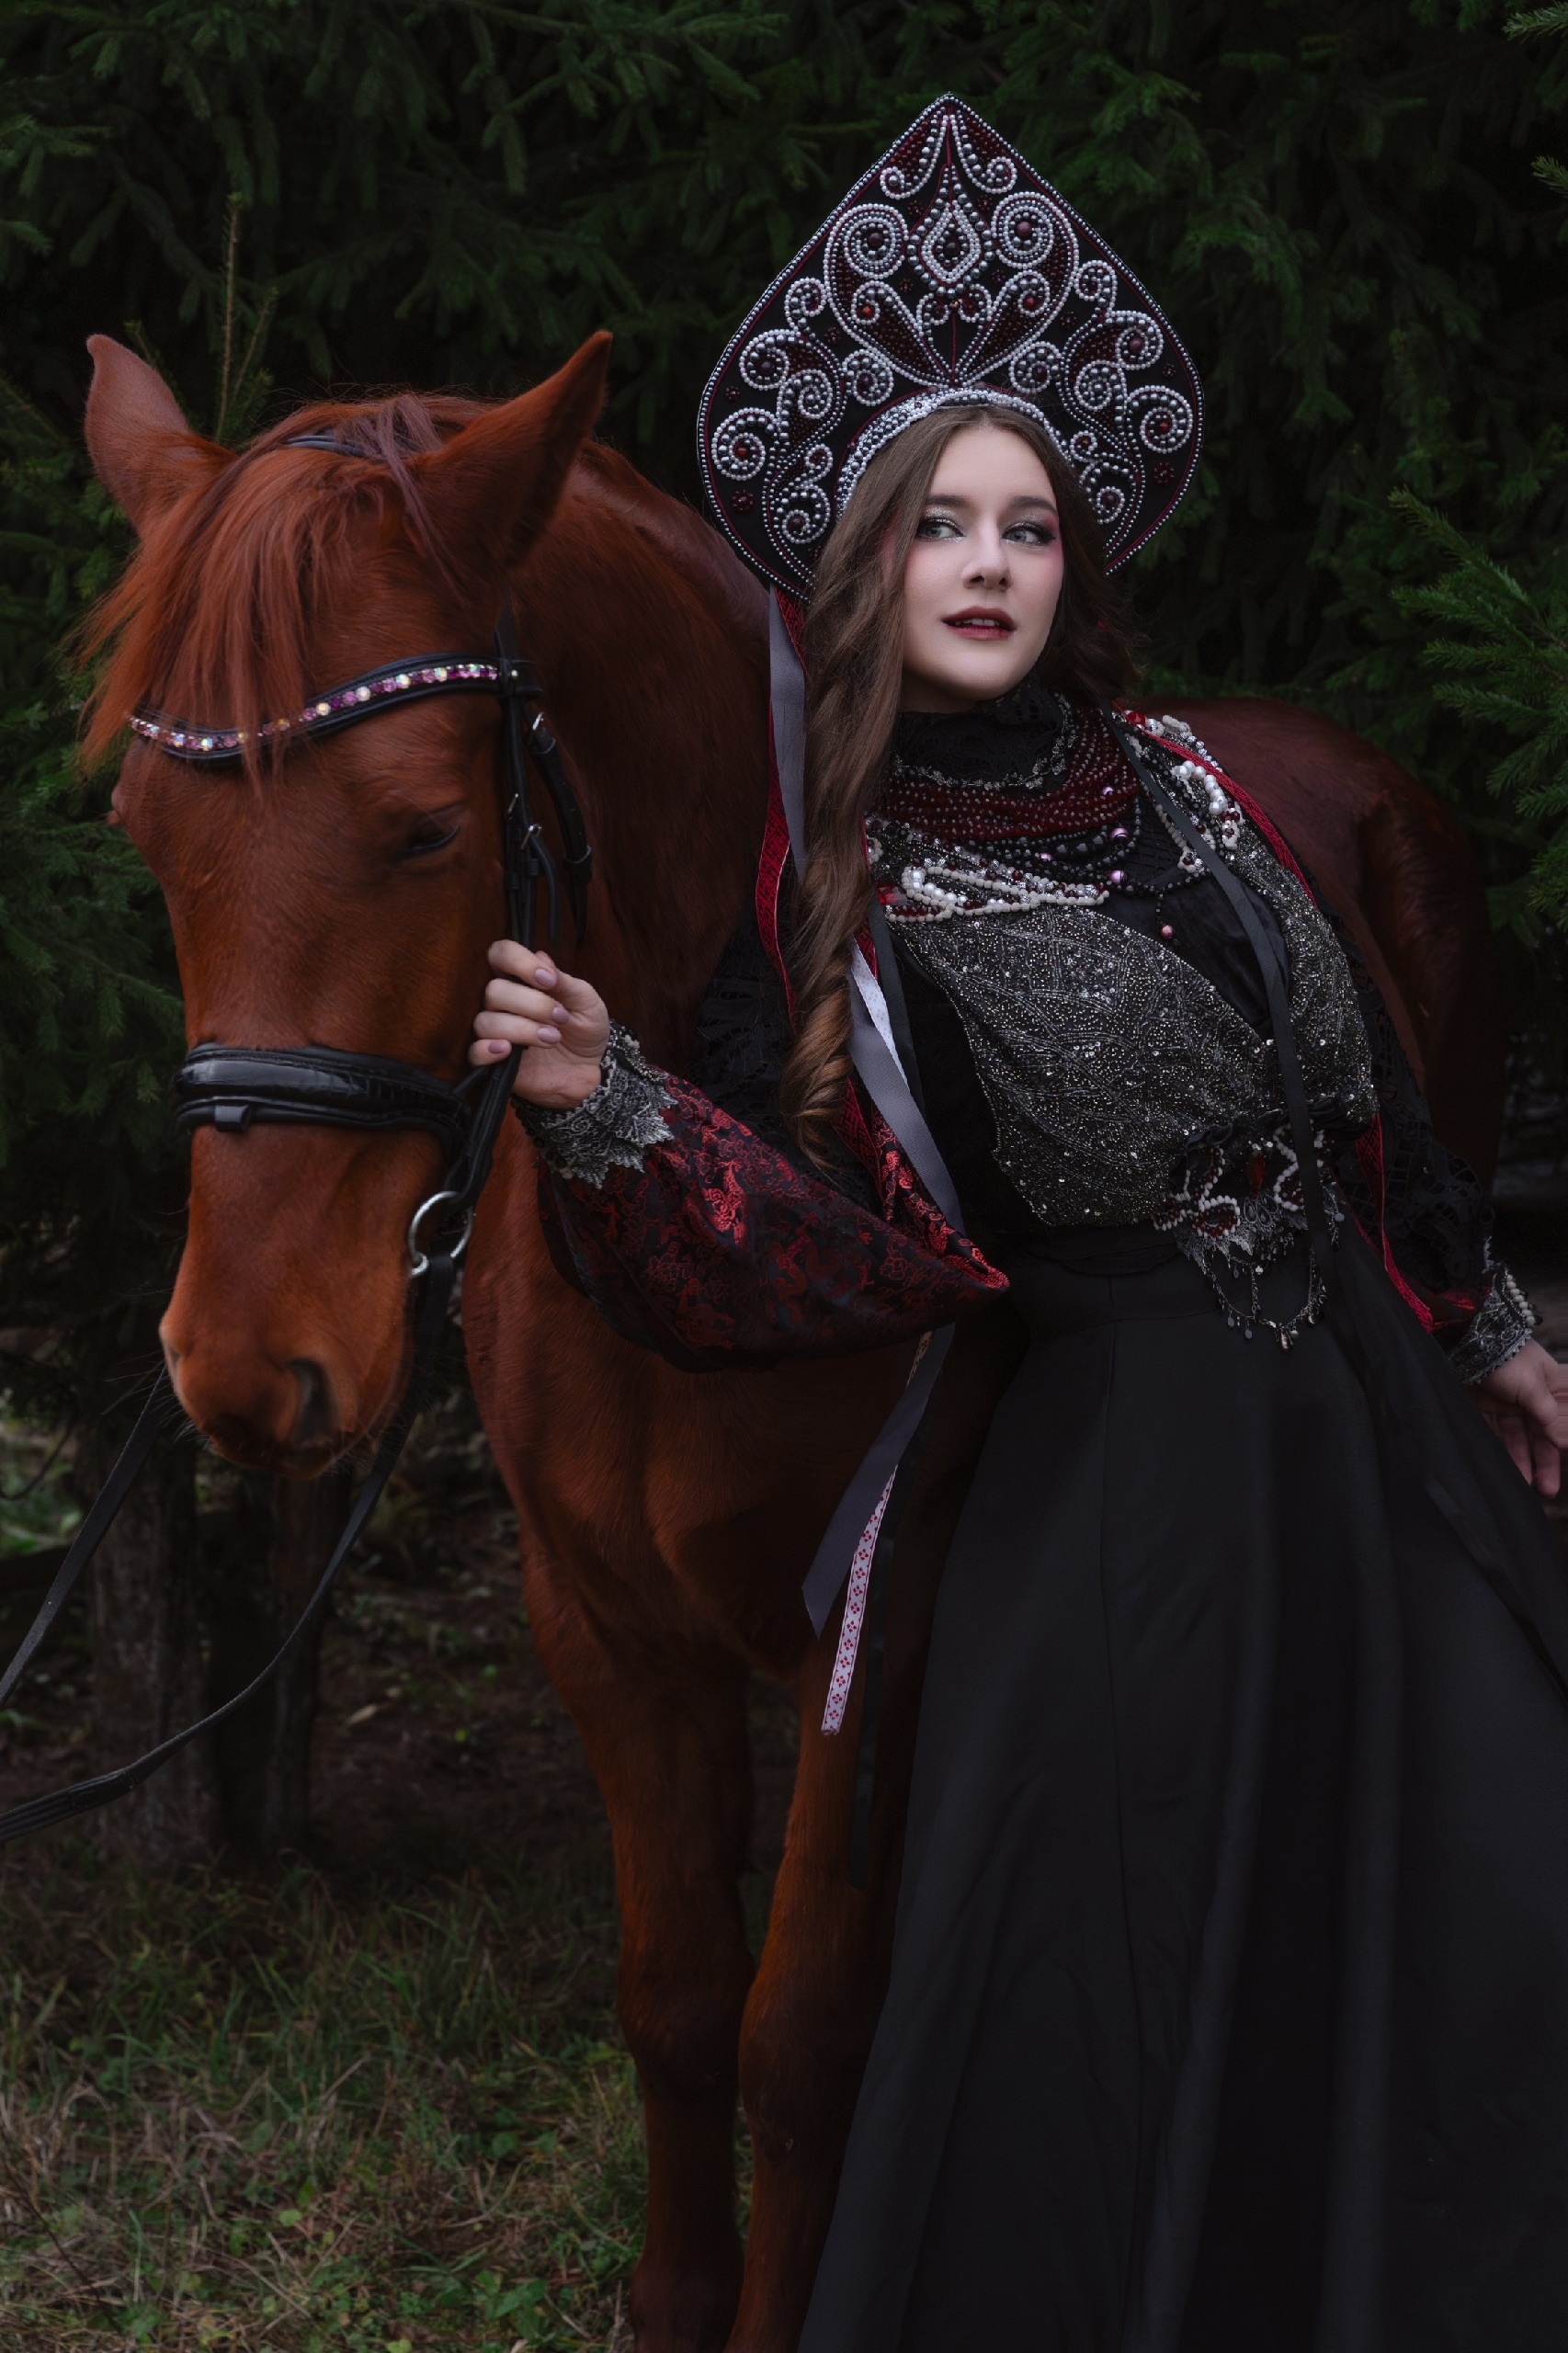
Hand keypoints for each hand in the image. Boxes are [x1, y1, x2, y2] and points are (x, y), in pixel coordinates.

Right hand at [469, 941, 610, 1109]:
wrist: (590, 1068)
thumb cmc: (584, 1028)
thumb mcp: (585, 1000)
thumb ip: (562, 979)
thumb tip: (540, 956)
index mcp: (521, 979)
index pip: (500, 954)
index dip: (519, 962)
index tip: (548, 980)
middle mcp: (503, 1002)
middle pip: (494, 991)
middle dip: (532, 1004)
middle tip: (560, 1018)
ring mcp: (496, 1031)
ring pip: (486, 1021)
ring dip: (522, 1029)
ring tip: (552, 1038)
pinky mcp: (494, 1061)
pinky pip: (474, 1052)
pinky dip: (487, 1049)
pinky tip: (508, 1050)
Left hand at [1473, 1337, 1567, 1494]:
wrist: (1466, 1340)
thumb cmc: (1507, 1356)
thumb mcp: (1533, 1385)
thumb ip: (1547, 1413)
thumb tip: (1559, 1437)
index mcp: (1552, 1387)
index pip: (1564, 1420)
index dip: (1565, 1442)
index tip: (1567, 1462)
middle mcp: (1533, 1396)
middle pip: (1544, 1434)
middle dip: (1547, 1461)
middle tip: (1550, 1489)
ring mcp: (1510, 1401)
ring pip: (1521, 1437)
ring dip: (1525, 1461)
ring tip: (1527, 1487)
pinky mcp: (1486, 1405)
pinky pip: (1497, 1434)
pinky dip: (1503, 1452)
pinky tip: (1507, 1471)